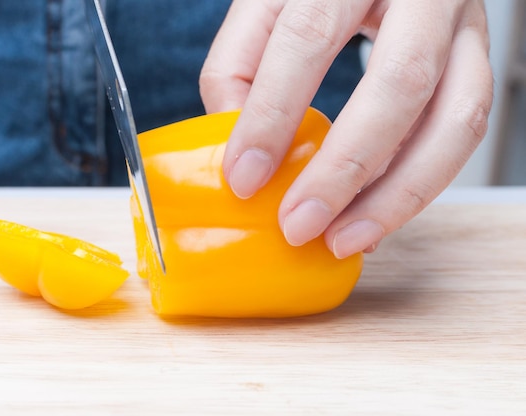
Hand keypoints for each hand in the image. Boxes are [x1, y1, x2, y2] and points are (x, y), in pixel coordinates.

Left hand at [200, 0, 492, 257]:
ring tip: (343, 238)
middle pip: (399, 85)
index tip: (244, 178)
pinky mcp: (477, 63)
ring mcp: (464, 28)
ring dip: (397, 195)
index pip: (309, 36)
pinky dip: (417, 184)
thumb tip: (236, 146)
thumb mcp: (267, 6)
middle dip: (344, 170)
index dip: (273, 113)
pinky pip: (463, 134)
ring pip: (455, 120)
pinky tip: (374, 214)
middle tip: (299, 225)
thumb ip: (239, 65)